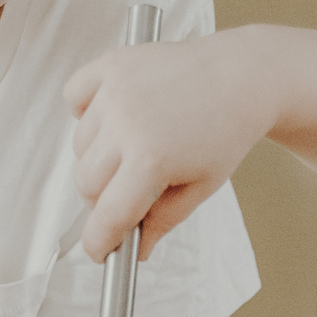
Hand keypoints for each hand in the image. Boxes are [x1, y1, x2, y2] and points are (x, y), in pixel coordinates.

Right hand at [66, 29, 280, 261]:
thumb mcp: (201, 186)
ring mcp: (116, 92)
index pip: (107, 215)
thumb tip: (136, 250)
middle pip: (86, 184)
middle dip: (103, 197)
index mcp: (152, 159)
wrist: (242, 76)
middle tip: (131, 190)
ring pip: (79, 146)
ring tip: (134, 146)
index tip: (99, 251)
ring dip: (98, 156)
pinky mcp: (112, 65)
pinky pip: (74, 97)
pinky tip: (113, 117)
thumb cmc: (226, 130)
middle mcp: (128, 124)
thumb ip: (162, 221)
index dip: (98, 241)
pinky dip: (84, 111)